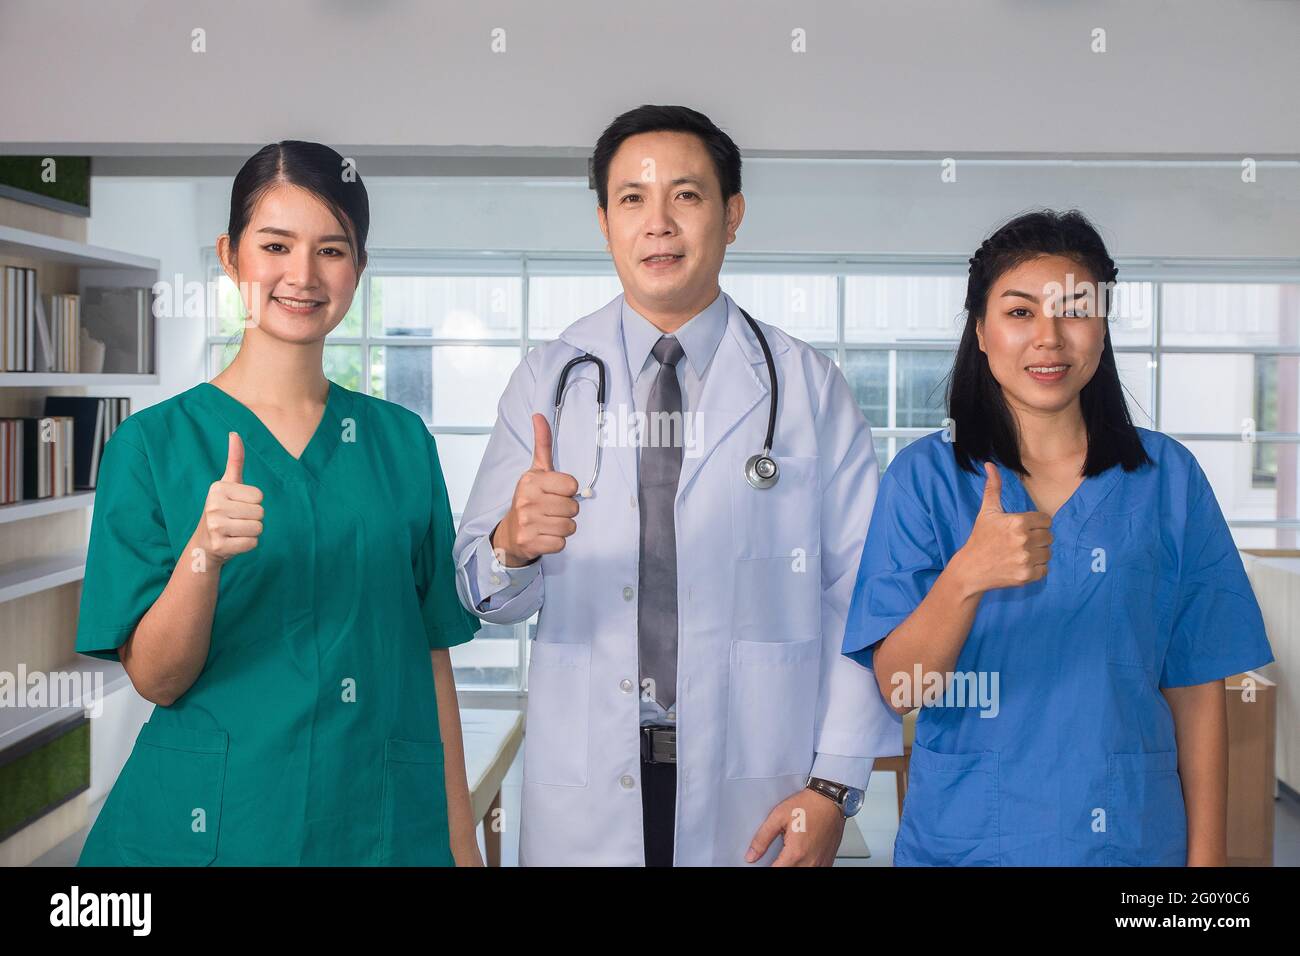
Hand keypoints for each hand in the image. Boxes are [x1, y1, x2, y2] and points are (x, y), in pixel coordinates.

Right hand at [192, 432, 264, 566]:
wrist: (204, 544)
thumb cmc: (222, 510)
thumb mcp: (227, 484)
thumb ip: (235, 460)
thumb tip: (235, 433)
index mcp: (218, 488)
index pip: (259, 496)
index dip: (253, 502)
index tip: (237, 505)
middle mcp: (213, 505)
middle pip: (260, 513)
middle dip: (253, 518)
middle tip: (236, 520)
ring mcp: (215, 527)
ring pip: (258, 528)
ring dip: (251, 532)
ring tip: (235, 531)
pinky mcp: (220, 546)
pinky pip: (252, 544)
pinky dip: (247, 545)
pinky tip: (233, 542)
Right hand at [490, 414, 579, 566]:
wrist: (510, 533)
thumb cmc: (529, 500)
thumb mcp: (535, 471)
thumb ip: (542, 444)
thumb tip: (539, 415)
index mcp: (531, 480)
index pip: (572, 486)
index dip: (568, 491)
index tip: (554, 493)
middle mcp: (527, 500)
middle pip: (573, 508)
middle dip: (566, 511)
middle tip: (550, 510)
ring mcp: (527, 522)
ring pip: (569, 527)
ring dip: (563, 527)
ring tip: (547, 523)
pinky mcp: (530, 542)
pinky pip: (561, 543)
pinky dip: (556, 542)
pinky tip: (544, 535)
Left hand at [746, 787, 845, 866]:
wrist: (830, 799)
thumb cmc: (808, 805)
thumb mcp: (778, 817)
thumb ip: (762, 838)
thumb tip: (751, 856)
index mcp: (796, 853)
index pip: (776, 871)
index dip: (768, 867)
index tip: (763, 862)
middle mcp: (810, 862)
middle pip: (789, 873)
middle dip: (780, 866)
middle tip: (778, 854)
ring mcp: (821, 863)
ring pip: (802, 873)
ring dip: (792, 866)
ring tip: (789, 854)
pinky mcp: (828, 860)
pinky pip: (815, 870)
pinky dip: (805, 866)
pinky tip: (801, 856)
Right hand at [953, 461, 1051, 593]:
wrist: (971, 569)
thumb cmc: (980, 538)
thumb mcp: (987, 512)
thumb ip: (993, 488)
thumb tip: (990, 465)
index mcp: (1018, 522)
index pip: (1046, 520)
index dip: (1036, 523)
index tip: (1023, 528)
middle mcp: (1024, 540)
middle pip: (1049, 537)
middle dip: (1038, 538)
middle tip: (1021, 542)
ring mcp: (1026, 559)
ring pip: (1048, 553)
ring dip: (1038, 553)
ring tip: (1022, 553)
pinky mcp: (1027, 576)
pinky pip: (1045, 570)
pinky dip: (1037, 569)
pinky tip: (1022, 565)